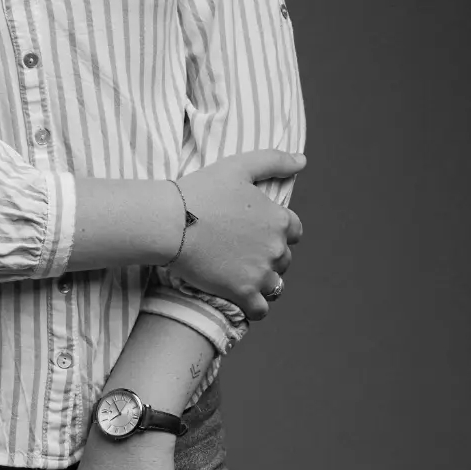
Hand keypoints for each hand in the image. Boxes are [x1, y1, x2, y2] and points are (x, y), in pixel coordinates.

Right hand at [173, 149, 304, 318]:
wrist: (168, 222)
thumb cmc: (199, 191)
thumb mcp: (237, 166)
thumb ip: (273, 161)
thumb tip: (302, 160)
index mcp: (278, 219)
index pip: (294, 231)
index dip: (275, 231)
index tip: (252, 231)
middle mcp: (275, 247)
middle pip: (284, 259)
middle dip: (268, 257)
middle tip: (239, 252)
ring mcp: (260, 272)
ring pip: (275, 285)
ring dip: (262, 282)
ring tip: (239, 275)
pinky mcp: (242, 291)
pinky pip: (260, 309)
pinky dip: (254, 307)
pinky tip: (240, 298)